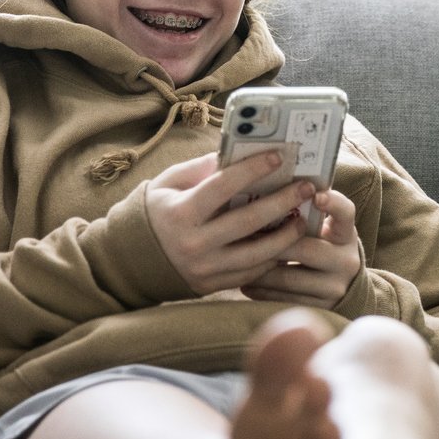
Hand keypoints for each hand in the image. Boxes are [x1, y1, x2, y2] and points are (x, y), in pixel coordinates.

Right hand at [144, 151, 314, 296]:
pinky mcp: (212, 285)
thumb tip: (237, 153)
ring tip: (304, 218)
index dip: (252, 170)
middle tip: (307, 187)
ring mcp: (204, 268)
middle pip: (247, 221)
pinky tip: (287, 242)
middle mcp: (193, 243)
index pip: (222, 187)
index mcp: (180, 213)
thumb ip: (201, 168)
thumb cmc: (156, 212)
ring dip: (285, 235)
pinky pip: (250, 273)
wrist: (132, 261)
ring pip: (256, 254)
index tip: (278, 156)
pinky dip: (272, 258)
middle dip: (282, 202)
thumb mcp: (168, 184)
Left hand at [242, 187, 363, 307]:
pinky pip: (284, 300)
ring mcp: (334, 288)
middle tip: (243, 233)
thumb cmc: (321, 245)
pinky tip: (244, 282)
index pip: (346, 213)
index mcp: (345, 233)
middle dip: (273, 242)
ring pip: (289, 278)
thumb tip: (266, 185)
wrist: (342, 287)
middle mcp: (346, 260)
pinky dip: (261, 290)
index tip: (317, 195)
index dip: (333, 203)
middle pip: (307, 249)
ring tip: (236, 257)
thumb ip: (305, 210)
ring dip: (259, 267)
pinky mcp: (320, 309)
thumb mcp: (323, 227)